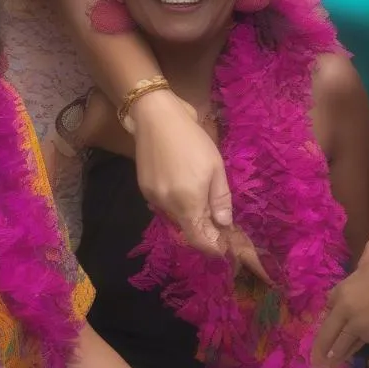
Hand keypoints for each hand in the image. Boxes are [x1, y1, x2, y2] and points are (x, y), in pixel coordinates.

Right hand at [131, 89, 268, 281]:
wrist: (156, 118)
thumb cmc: (192, 140)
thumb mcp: (215, 167)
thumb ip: (220, 199)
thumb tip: (224, 224)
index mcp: (187, 203)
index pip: (198, 240)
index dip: (212, 248)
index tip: (224, 248)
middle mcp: (166, 206)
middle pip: (186, 229)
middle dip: (203, 230)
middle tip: (218, 222)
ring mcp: (152, 198)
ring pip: (174, 217)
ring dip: (189, 216)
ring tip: (203, 201)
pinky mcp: (144, 188)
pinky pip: (164, 205)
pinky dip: (177, 204)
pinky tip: (184, 188)